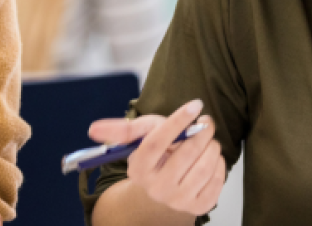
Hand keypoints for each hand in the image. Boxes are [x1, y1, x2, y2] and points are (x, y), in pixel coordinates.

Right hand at [87, 99, 224, 216]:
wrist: (164, 192)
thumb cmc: (154, 157)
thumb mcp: (140, 138)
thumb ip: (121, 130)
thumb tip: (92, 129)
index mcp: (139, 169)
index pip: (157, 141)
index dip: (177, 121)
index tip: (195, 104)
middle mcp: (157, 188)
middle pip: (186, 153)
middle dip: (202, 131)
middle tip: (206, 122)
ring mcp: (179, 200)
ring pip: (206, 165)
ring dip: (212, 146)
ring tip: (207, 140)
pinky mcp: (200, 206)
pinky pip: (218, 178)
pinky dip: (219, 162)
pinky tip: (210, 158)